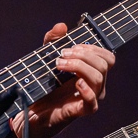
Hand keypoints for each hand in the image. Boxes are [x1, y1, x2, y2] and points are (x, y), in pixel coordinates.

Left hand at [12, 22, 114, 137]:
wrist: (30, 111)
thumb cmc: (43, 87)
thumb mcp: (45, 58)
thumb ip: (52, 41)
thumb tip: (62, 26)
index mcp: (91, 72)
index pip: (107, 57)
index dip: (93, 48)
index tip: (72, 46)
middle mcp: (94, 85)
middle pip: (105, 64)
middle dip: (83, 54)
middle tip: (62, 55)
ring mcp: (89, 98)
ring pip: (98, 78)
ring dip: (79, 66)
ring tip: (59, 65)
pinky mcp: (80, 111)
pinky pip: (92, 103)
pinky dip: (86, 91)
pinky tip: (75, 83)